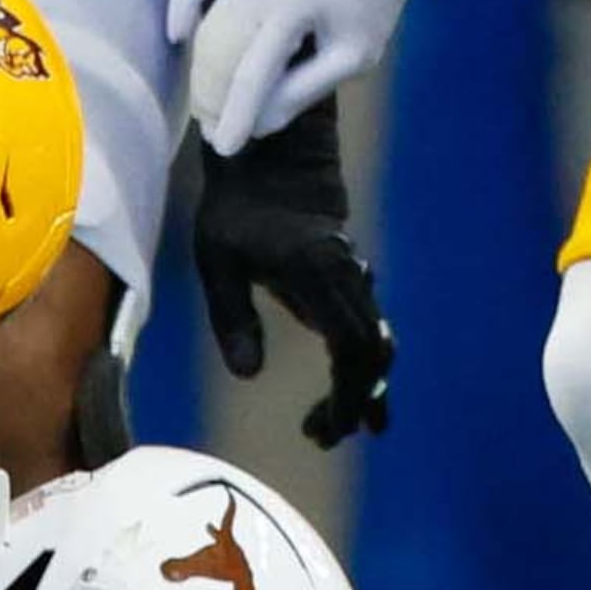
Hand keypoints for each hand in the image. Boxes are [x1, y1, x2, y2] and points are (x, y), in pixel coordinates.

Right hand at [167, 0, 419, 159]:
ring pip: (207, 26)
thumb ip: (306, 89)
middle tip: (212, 129)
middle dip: (212, 99)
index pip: (252, 76)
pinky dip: (181, 5)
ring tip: (206, 102)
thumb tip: (258, 124)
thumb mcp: (356, 54)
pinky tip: (178, 35)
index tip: (224, 147)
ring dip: (201, 70)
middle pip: (219, 55)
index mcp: (296, 10)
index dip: (235, 116)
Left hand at [192, 95, 392, 447]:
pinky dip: (358, 359)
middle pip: (370, 352)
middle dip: (353, 399)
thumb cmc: (236, 206)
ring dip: (360, 383)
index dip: (346, 393)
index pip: (351, 349)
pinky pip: (363, 324)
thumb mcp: (218, 262)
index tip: (327, 429)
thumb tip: (249, 376)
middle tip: (321, 436)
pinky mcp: (345, 275)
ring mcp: (351, 277)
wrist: (271, 153)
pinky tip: (344, 385)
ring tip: (340, 424)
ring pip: (372, 339)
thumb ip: (233, 318)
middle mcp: (348, 279)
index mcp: (322, 278)